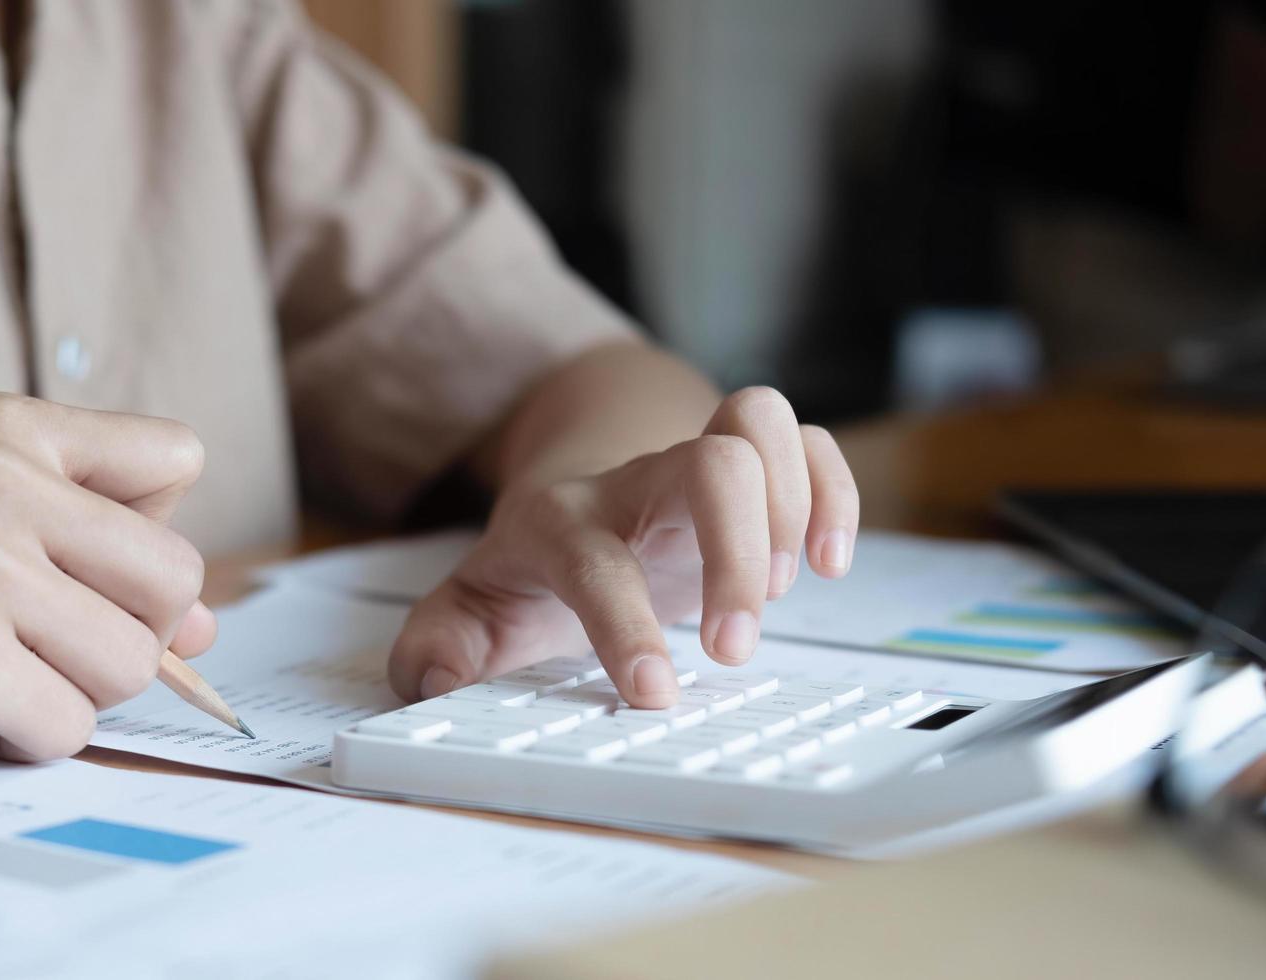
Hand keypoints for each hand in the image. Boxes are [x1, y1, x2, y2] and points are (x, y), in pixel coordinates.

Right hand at [0, 393, 214, 766]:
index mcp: (10, 426)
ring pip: (130, 665)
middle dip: (121, 636)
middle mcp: (3, 477)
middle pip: (175, 580)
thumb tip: (209, 630)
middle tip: (31, 643)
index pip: (178, 460)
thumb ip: (94, 555)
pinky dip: (19, 740)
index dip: (144, 536)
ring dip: (66, 694)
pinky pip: (67, 727)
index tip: (72, 568)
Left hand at [388, 387, 856, 708]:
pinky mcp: (751, 466)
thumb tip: (432, 677)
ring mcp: (697, 462)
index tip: (654, 693)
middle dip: (736, 553)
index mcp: (559, 522)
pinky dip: (834, 495)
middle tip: (732, 645)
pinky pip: (809, 442)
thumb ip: (437, 647)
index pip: (594, 558)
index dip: (625, 624)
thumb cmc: (534, 565)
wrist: (571, 488)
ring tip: (774, 590)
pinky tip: (825, 563)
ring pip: (757, 420)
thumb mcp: (470, 611)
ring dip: (788, 508)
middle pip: (707, 462)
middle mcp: (634, 481)